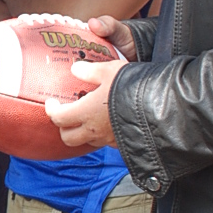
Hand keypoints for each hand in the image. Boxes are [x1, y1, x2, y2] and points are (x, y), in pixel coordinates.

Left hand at [43, 15, 130, 151]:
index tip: (52, 102)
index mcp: (85, 112)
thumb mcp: (108, 70)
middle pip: (68, 138)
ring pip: (87, 141)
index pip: (58, 118)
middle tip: (66, 114)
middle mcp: (93, 130)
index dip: (51, 110)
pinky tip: (107, 122)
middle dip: (63, 127)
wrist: (160, 107)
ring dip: (82, 132)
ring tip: (87, 117)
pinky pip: (106, 142)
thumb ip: (89, 70)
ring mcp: (108, 140)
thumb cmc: (131, 86)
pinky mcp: (122, 143)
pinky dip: (101, 134)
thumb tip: (75, 69)